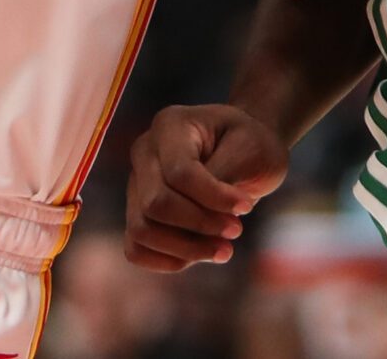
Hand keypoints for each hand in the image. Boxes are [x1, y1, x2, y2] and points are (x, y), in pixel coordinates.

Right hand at [125, 103, 288, 270]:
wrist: (244, 150)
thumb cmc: (250, 145)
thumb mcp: (250, 150)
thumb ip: (222, 178)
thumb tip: (203, 216)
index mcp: (170, 125)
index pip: (179, 173)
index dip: (213, 199)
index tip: (246, 208)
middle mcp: (144, 151)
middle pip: (156, 204)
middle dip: (200, 225)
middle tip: (236, 230)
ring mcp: (136, 183)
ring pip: (142, 230)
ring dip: (186, 249)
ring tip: (223, 249)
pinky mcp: (138, 212)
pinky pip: (136, 249)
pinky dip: (167, 261)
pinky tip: (200, 256)